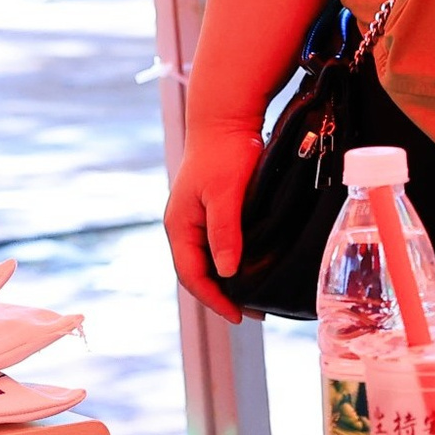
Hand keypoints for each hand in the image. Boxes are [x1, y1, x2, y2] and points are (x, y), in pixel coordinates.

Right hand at [165, 124, 263, 322]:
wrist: (226, 118)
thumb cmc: (224, 152)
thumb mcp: (225, 193)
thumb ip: (224, 232)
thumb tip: (226, 271)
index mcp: (180, 226)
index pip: (192, 276)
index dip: (214, 299)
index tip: (239, 316)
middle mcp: (185, 226)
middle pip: (199, 272)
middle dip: (223, 295)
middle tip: (253, 312)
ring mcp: (197, 218)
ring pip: (210, 259)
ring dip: (229, 280)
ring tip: (255, 295)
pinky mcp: (212, 209)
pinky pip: (219, 244)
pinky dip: (234, 260)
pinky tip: (253, 266)